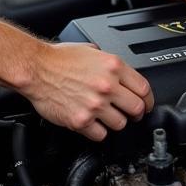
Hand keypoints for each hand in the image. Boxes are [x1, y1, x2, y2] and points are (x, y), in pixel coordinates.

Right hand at [20, 42, 153, 141]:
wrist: (36, 69)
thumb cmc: (59, 58)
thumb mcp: (91, 50)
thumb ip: (109, 63)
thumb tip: (120, 73)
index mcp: (113, 66)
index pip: (144, 88)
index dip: (148, 99)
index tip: (147, 104)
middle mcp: (107, 86)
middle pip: (137, 108)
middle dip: (136, 113)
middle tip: (132, 114)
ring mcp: (95, 105)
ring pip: (120, 124)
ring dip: (116, 122)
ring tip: (107, 117)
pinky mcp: (81, 121)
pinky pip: (101, 135)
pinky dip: (98, 132)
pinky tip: (93, 124)